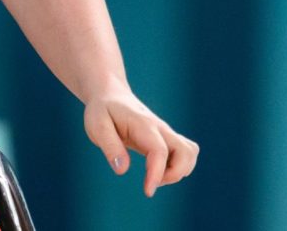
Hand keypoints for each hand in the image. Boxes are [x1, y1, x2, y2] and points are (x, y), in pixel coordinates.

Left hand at [83, 88, 198, 195]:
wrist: (110, 94)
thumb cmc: (102, 110)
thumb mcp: (96, 125)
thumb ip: (110, 146)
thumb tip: (122, 170)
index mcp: (143, 125)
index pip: (160, 151)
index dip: (158, 173)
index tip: (148, 192)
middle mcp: (160, 128)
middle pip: (186, 151)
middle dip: (175, 174)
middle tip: (151, 182)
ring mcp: (166, 132)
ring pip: (190, 153)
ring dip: (179, 171)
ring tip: (154, 177)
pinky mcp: (167, 138)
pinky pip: (185, 153)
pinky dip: (179, 166)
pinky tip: (158, 170)